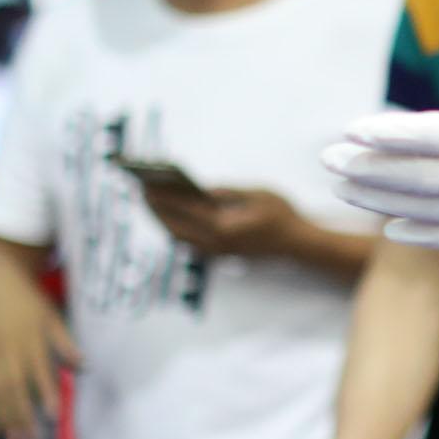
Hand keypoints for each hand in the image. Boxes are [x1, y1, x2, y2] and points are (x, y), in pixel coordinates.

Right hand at [0, 282, 80, 438]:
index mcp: (30, 340)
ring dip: (3, 418)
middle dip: (22, 416)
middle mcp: (8, 350)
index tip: (55, 416)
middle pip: (14, 388)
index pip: (40, 371)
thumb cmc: (27, 302)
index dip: (47, 394)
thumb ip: (65, 343)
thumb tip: (84, 366)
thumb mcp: (51, 316)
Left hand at [144, 185, 305, 260]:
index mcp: (223, 225)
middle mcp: (214, 242)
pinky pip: (187, 242)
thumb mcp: (257, 193)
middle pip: (174, 225)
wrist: (297, 244)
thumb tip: (200, 189)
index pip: (183, 208)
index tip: (145, 184)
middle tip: (141, 191)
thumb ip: (227, 191)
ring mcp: (215, 251)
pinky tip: (170, 218)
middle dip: (155, 208)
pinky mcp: (218, 254)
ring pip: (178, 236)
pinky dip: (175, 229)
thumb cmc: (281, 215)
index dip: (162, 195)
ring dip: (162, 220)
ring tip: (151, 203)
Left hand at [324, 15, 438, 250]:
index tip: (348, 131)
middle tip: (325, 161)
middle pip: (417, 178)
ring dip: (382, 202)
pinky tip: (392, 230)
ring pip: (430, 210)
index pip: (429, 137)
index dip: (384, 135)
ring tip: (345, 191)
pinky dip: (422, 235)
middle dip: (366, 170)